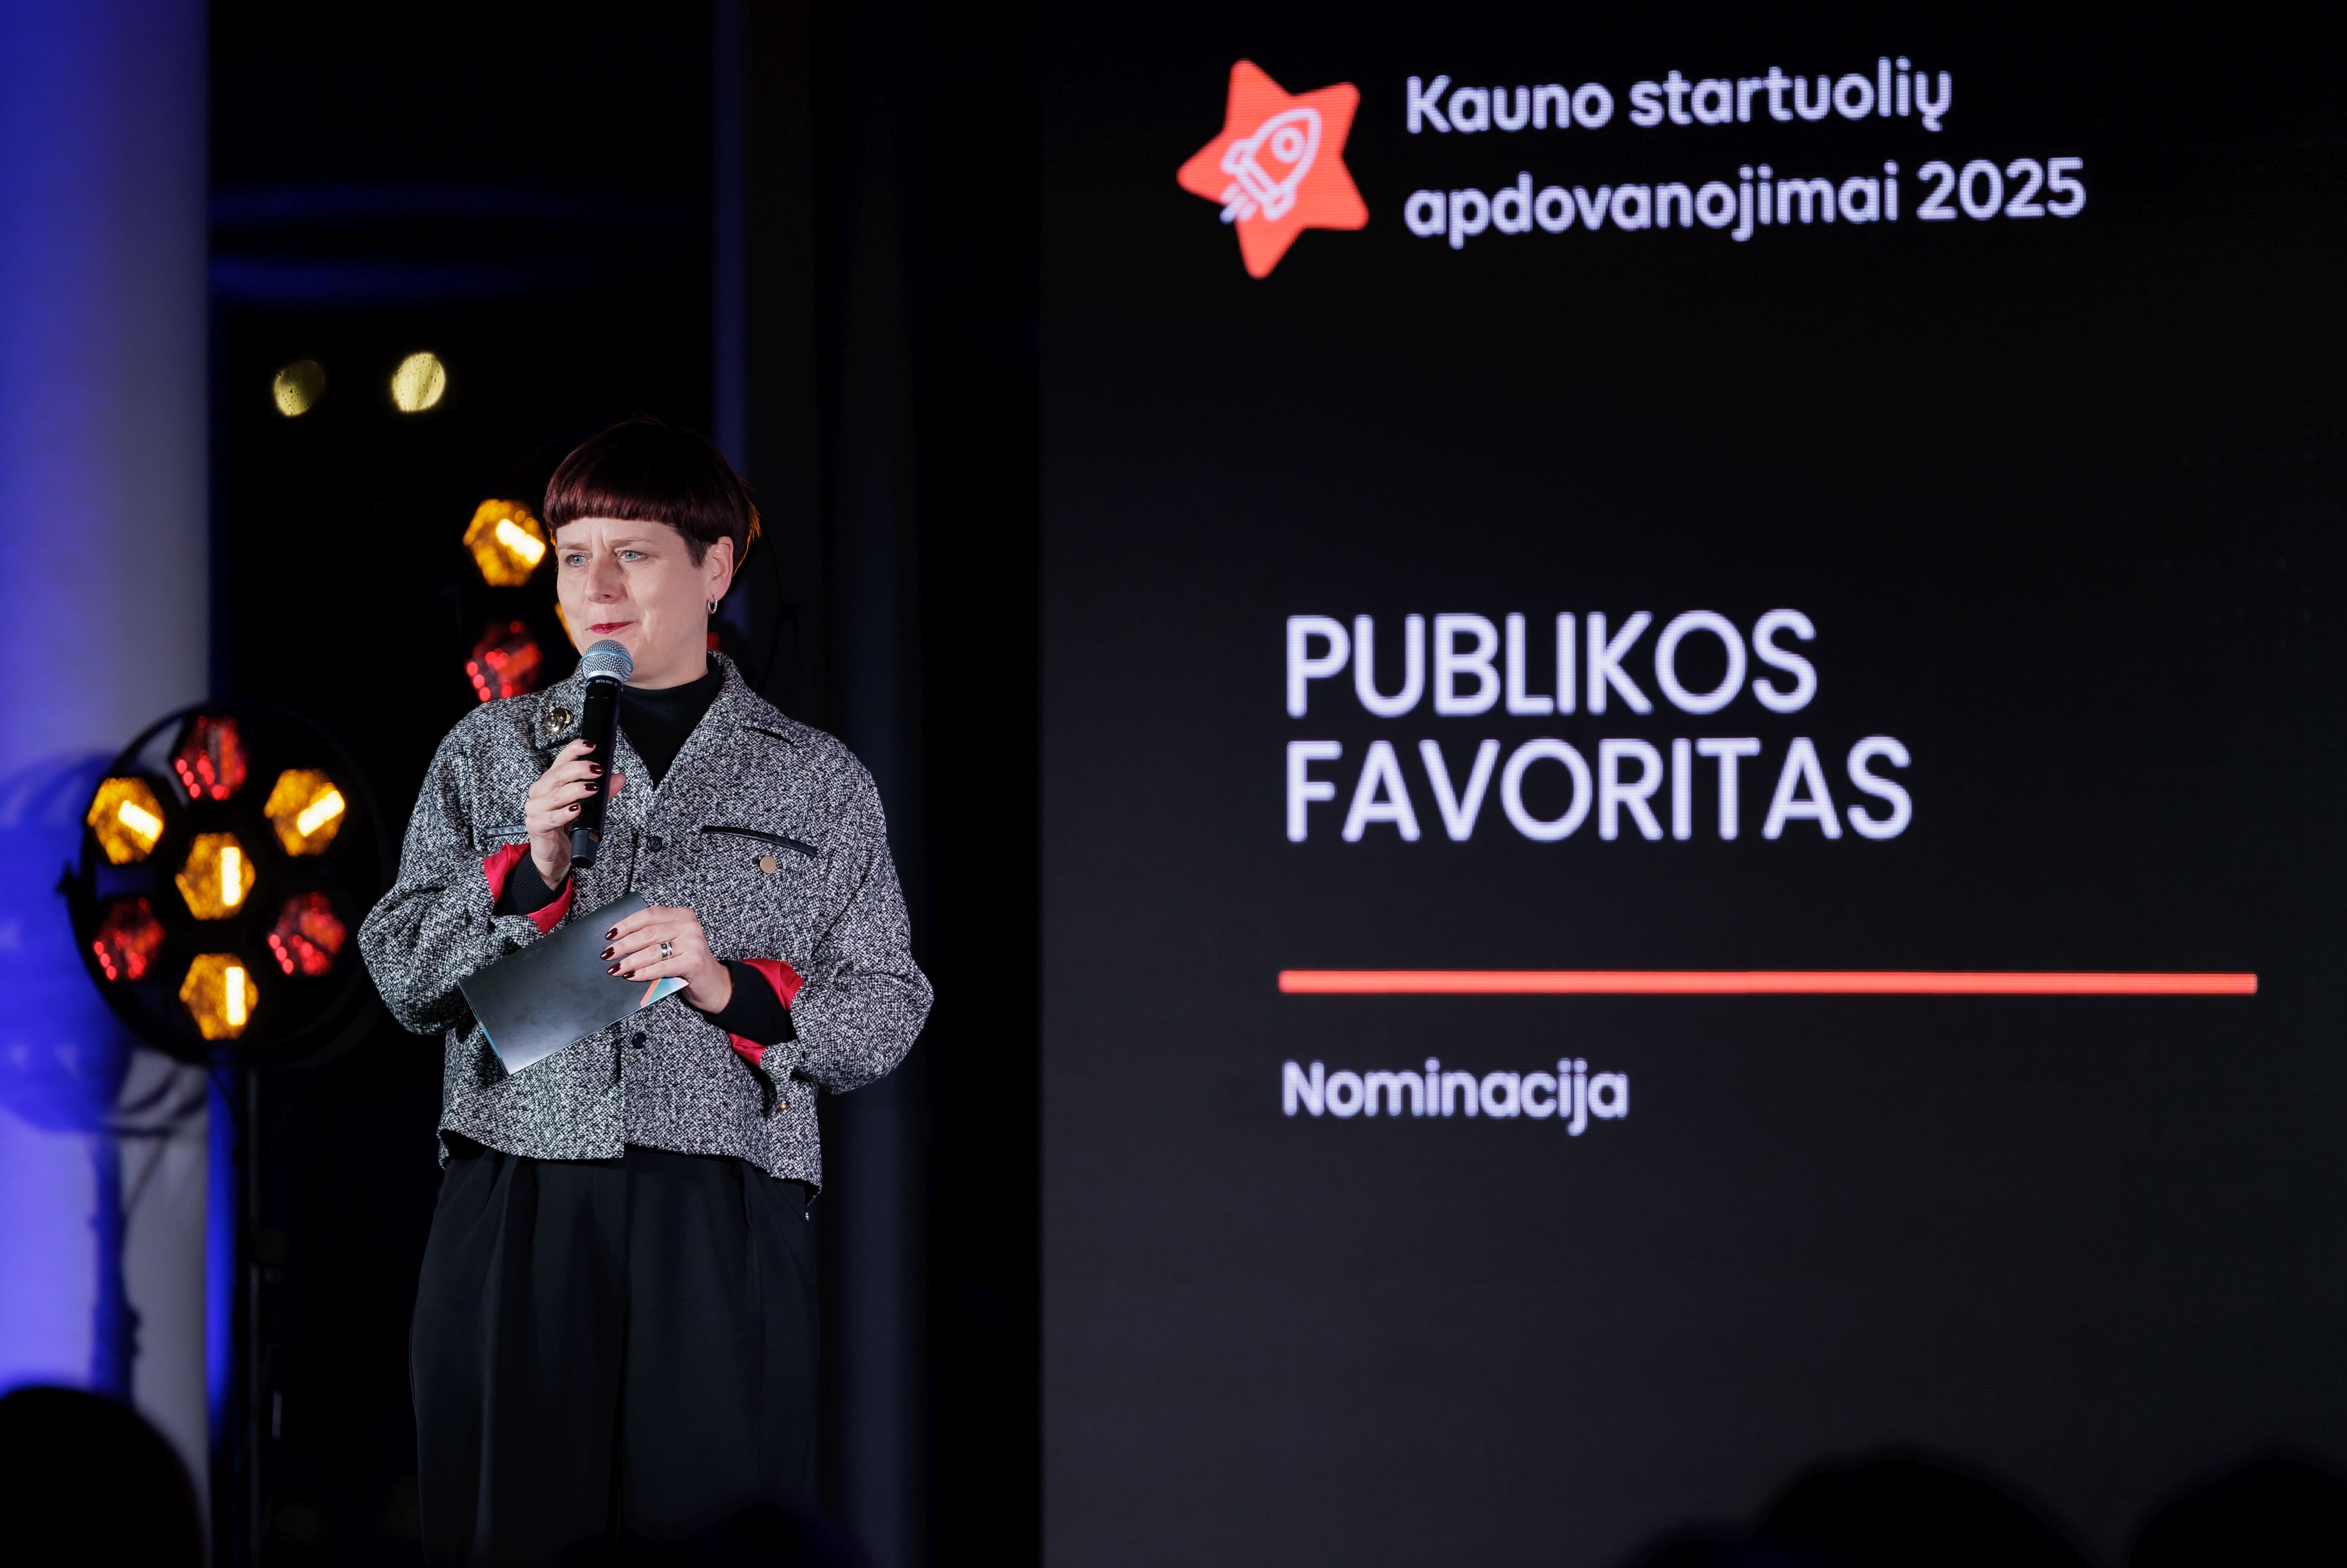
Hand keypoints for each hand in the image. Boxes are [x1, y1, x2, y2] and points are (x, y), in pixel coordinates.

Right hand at [524, 739, 625, 889]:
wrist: (553, 854)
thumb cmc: (566, 826)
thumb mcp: (588, 806)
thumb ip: (603, 792)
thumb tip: (618, 777)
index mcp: (550, 781)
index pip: (561, 759)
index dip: (575, 749)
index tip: (592, 745)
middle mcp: (540, 791)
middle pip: (558, 774)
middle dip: (580, 769)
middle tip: (597, 770)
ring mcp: (536, 808)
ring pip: (556, 794)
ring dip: (576, 790)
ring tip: (592, 788)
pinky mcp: (536, 825)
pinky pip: (551, 817)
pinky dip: (565, 813)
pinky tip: (576, 810)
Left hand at [604, 904, 731, 1012]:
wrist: (713, 983)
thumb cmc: (687, 961)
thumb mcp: (673, 942)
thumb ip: (653, 936)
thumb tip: (619, 941)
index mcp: (682, 915)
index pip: (649, 914)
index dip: (627, 924)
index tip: (610, 934)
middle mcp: (689, 926)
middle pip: (648, 933)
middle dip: (624, 945)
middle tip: (607, 954)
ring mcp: (693, 943)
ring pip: (653, 951)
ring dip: (630, 961)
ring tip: (615, 969)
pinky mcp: (693, 962)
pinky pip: (662, 967)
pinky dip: (644, 973)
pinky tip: (632, 976)